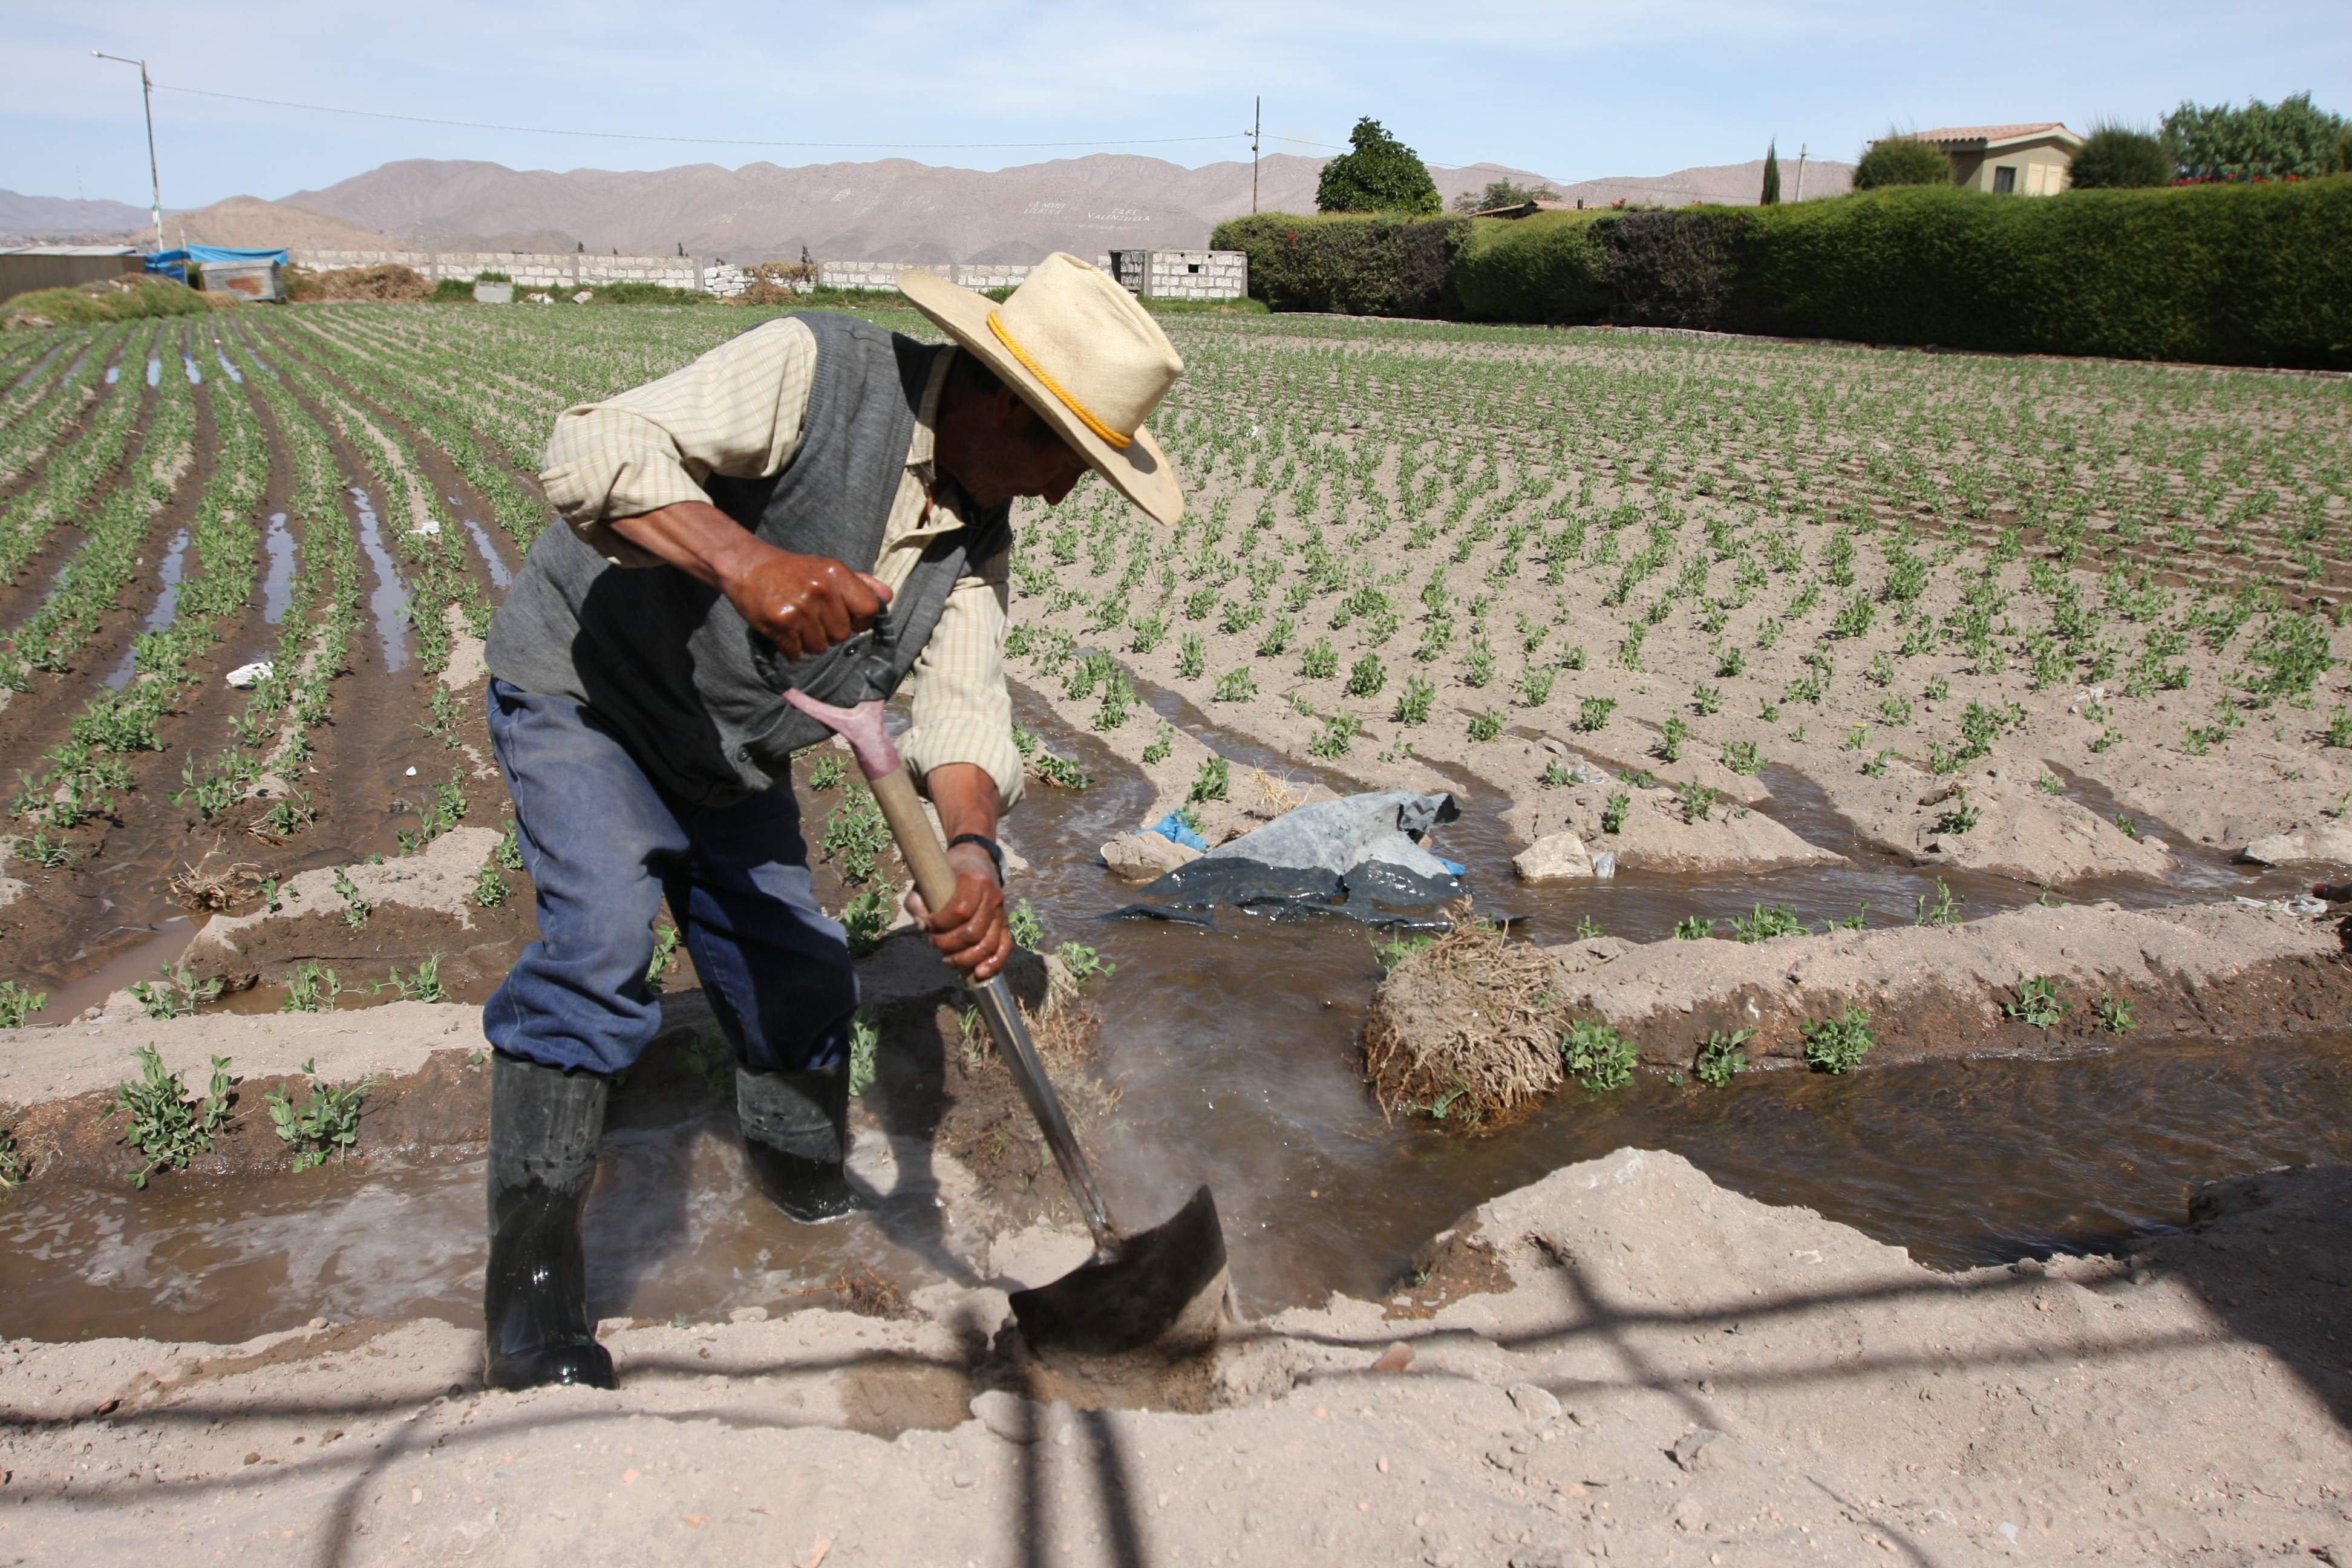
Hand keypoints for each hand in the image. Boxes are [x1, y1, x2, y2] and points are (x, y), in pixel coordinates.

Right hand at [717, 540, 891, 661]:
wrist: (747, 566)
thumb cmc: (791, 571)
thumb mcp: (827, 568)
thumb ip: (859, 583)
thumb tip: (887, 597)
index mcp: (836, 574)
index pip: (868, 610)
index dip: (860, 622)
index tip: (848, 620)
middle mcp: (821, 589)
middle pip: (843, 635)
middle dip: (829, 633)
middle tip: (812, 618)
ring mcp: (800, 607)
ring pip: (820, 647)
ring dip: (809, 642)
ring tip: (797, 624)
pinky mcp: (781, 622)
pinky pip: (797, 653)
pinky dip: (791, 650)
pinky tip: (784, 633)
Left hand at [906, 843, 1010, 979]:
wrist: (976, 859)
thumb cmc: (948, 871)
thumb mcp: (927, 877)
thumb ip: (917, 901)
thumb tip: (920, 925)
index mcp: (974, 881)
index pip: (960, 911)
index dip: (940, 924)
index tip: (926, 926)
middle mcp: (992, 897)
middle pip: (973, 933)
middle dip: (949, 945)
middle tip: (933, 943)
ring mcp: (1001, 911)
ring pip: (988, 944)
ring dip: (966, 959)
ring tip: (948, 961)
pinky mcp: (1005, 923)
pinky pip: (1005, 947)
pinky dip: (994, 963)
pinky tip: (978, 973)